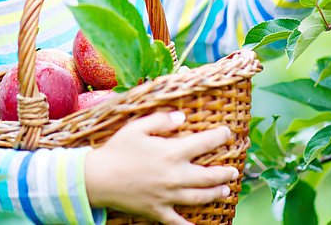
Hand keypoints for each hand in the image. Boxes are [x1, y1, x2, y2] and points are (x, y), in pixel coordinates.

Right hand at [84, 111, 238, 224]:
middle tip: (233, 171)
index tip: (227, 133)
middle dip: (224, 173)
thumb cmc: (116, 151)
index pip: (205, 143)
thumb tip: (182, 117)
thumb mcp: (137, 127)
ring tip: (225, 190)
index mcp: (172, 152)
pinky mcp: (158, 211)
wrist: (96, 179)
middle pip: (209, 176)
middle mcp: (175, 176)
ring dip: (215, 193)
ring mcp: (168, 196)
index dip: (220, 137)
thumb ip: (161, 120)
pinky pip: (178, 222)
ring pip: (200, 197)